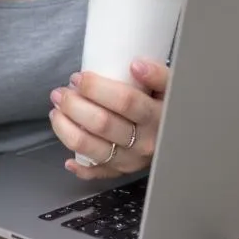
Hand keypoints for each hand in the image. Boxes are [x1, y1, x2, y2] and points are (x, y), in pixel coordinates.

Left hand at [48, 59, 168, 179]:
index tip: (79, 77)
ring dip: (67, 130)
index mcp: (157, 117)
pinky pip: (98, 173)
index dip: (97, 88)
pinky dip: (80, 168)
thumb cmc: (169, 105)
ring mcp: (132, 161)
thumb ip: (158, 73)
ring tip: (56, 112)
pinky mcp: (123, 172)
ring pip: (93, 149)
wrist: (183, 137)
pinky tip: (68, 159)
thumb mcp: (172, 86)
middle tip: (60, 92)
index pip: (125, 101)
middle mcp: (145, 142)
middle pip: (103, 124)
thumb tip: (135, 65)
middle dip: (74, 106)